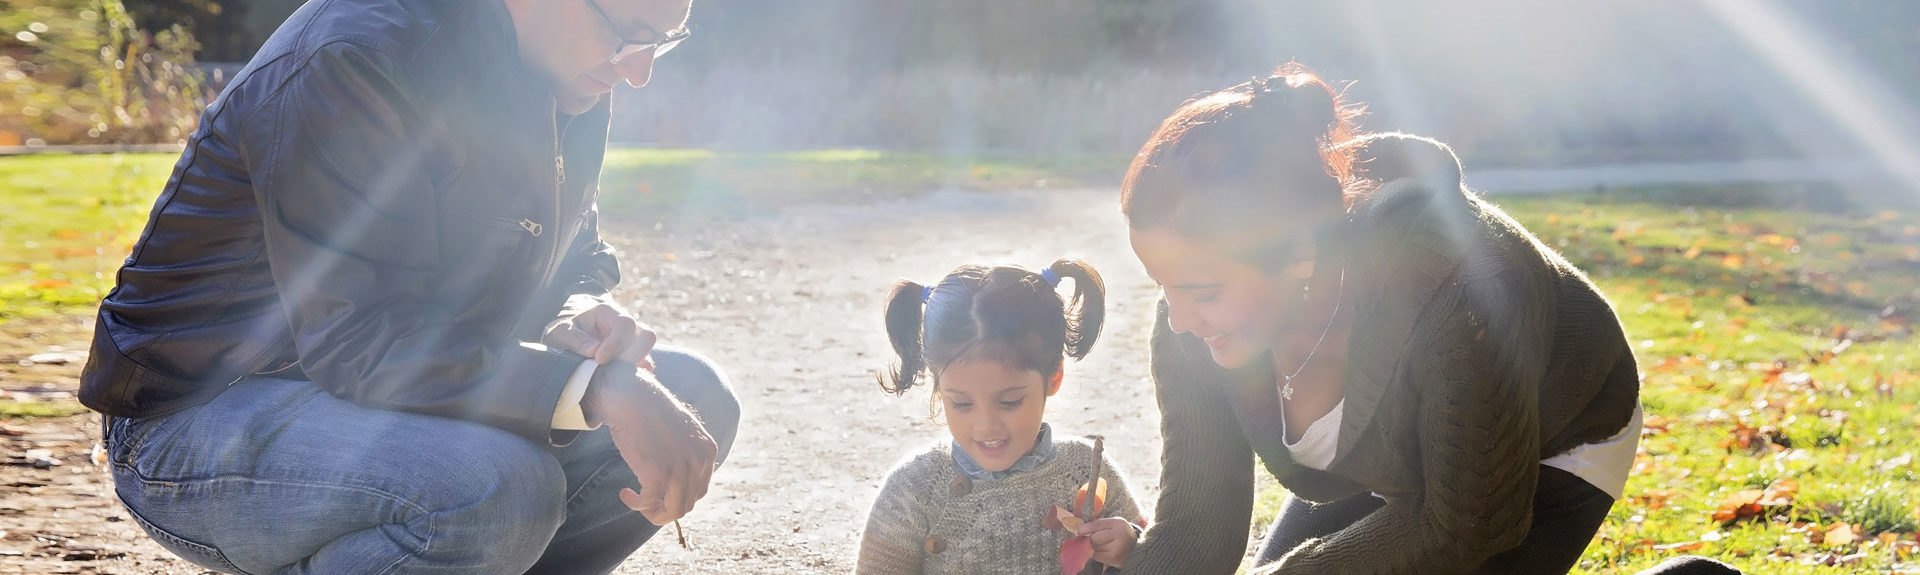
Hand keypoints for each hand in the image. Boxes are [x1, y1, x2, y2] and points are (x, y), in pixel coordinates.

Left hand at [544, 303, 655, 368]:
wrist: (562, 344)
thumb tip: (594, 351)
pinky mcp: (631, 360)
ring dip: (635, 367)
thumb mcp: (560, 333)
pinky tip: (617, 386)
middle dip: (635, 355)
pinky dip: (634, 377)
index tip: (599, 360)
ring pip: (647, 353)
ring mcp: (630, 342)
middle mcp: (624, 326)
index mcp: (607, 313)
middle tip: (614, 370)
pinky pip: (643, 368)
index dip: (616, 343)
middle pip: (647, 336)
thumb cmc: (561, 334)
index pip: (625, 324)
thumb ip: (575, 339)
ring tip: (616, 379)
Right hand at [585, 365, 717, 525]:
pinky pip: (648, 504)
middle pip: (688, 503)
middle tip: (645, 500)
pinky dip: (636, 505)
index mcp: (707, 450)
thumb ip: (686, 452)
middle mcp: (698, 462)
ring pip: (673, 511)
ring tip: (637, 501)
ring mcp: (680, 470)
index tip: (660, 492)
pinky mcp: (658, 475)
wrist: (631, 397)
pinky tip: (625, 493)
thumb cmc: (649, 411)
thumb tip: (677, 478)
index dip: (679, 495)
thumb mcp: (681, 430)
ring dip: (653, 512)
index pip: (700, 489)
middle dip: (666, 507)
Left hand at [1076, 517, 1138, 567]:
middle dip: (1091, 539)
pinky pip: (1097, 556)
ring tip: (1104, 544)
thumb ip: (1098, 525)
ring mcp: (1118, 549)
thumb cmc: (1119, 532)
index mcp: (1118, 523)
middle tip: (1094, 539)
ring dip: (1094, 547)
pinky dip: (1098, 554)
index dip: (1085, 528)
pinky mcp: (1115, 559)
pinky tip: (1106, 552)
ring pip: (1094, 548)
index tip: (1077, 532)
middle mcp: (1120, 535)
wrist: (1136, 546)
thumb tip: (1079, 531)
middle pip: (1094, 538)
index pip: (1097, 524)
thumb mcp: (1112, 524)